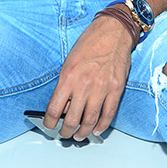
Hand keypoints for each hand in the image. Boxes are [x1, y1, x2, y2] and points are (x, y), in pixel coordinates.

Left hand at [43, 14, 132, 139]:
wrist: (113, 31)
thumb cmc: (90, 43)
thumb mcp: (69, 62)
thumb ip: (66, 86)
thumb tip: (65, 107)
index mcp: (68, 77)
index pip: (54, 110)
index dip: (50, 123)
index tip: (50, 126)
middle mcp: (84, 85)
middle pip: (72, 119)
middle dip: (66, 131)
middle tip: (64, 134)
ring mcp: (102, 88)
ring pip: (90, 121)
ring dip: (83, 133)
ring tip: (79, 136)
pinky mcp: (116, 88)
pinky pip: (108, 113)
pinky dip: (102, 126)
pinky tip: (96, 130)